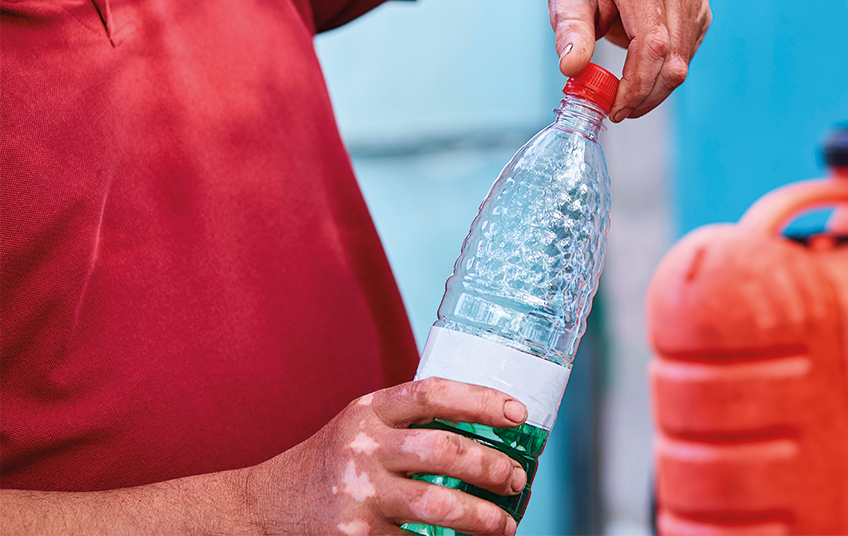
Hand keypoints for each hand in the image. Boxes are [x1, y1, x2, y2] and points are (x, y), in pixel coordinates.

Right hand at [244, 378, 527, 535]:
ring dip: (483, 518)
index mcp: (369, 410)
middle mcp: (363, 448)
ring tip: (505, 525)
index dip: (482, 400)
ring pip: (439, 506)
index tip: (518, 414)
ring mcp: (358, 495)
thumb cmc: (328, 463)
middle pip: (444, 451)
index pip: (434, 393)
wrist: (261, 508)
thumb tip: (486, 432)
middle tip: (515, 479)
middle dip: (492, 467)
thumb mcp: (359, 425)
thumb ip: (406, 423)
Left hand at [550, 0, 710, 122]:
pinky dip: (663, 74)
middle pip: (672, 57)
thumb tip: (571, 68)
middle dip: (645, 95)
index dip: (637, 83)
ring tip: (624, 94)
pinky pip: (687, 55)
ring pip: (683, 62)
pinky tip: (640, 71)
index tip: (615, 108)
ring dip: (654, 89)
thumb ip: (570, 33)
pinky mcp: (700, 8)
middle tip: (617, 111)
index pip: (652, 42)